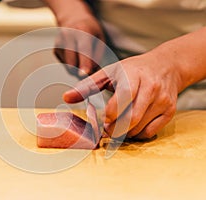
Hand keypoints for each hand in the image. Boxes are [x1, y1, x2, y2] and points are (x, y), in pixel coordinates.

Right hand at [54, 15, 105, 78]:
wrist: (72, 17)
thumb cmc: (90, 29)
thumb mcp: (100, 38)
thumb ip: (97, 56)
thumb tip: (90, 73)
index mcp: (83, 30)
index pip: (83, 50)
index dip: (84, 63)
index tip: (84, 74)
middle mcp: (68, 35)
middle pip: (72, 62)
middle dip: (81, 71)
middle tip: (89, 71)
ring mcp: (59, 42)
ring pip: (69, 66)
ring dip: (78, 67)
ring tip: (82, 55)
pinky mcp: (55, 49)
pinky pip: (65, 64)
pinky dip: (72, 63)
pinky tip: (74, 52)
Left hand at [63, 50, 181, 139]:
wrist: (166, 66)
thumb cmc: (133, 69)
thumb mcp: (109, 72)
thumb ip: (87, 85)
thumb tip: (66, 98)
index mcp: (133, 75)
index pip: (123, 97)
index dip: (111, 113)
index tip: (103, 119)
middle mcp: (151, 87)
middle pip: (131, 118)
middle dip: (115, 129)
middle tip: (107, 130)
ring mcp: (162, 100)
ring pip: (140, 127)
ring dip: (124, 133)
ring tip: (117, 127)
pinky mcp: (170, 110)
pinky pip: (151, 132)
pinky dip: (137, 134)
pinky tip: (130, 128)